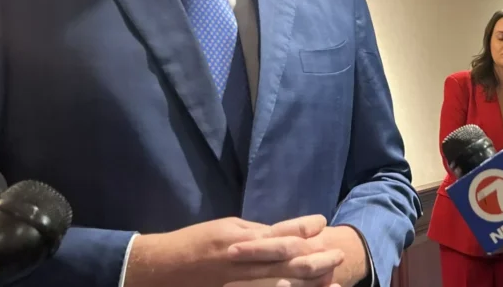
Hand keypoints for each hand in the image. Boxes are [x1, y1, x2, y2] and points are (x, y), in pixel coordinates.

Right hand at [125, 215, 344, 286]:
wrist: (164, 269)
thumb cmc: (197, 243)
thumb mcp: (228, 227)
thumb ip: (257, 232)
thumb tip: (286, 233)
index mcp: (242, 241)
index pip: (281, 235)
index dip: (304, 229)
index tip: (323, 221)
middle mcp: (244, 263)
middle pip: (289, 262)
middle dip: (317, 258)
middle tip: (338, 253)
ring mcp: (241, 284)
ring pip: (284, 284)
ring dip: (310, 281)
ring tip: (331, 277)